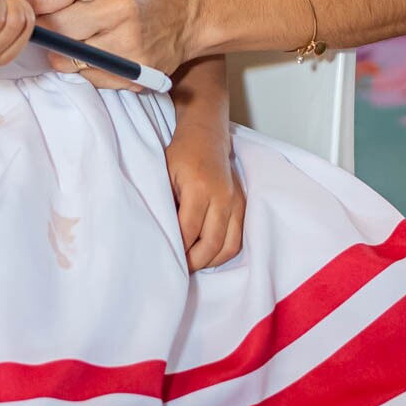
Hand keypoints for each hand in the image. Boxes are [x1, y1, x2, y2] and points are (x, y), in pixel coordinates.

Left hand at [9, 0, 194, 78]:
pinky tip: (98, 52)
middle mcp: (119, 9)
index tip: (30, 4)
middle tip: (53, 23)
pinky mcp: (133, 72)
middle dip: (45, 28)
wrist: (186, 14)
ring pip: (65, 58)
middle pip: (53, 28)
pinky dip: (84, 69)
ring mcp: (128, 44)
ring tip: (79, 38)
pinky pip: (87, 78)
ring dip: (63, 52)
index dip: (30, 1)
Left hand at [166, 122, 244, 270]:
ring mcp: (235, 201)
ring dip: (210, 261)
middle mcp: (222, 196)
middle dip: (194, 262)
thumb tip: (163, 237)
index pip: (188, 230)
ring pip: (228, 246)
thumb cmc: (181, 155)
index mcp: (199, 188)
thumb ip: (166, 205)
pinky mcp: (242, 204)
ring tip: (193, 264)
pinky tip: (208, 255)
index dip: (178, 249)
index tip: (166, 257)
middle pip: (211, 243)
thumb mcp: (165, 175)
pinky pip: (237, 239)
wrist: (205, 136)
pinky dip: (223, 252)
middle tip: (179, 268)